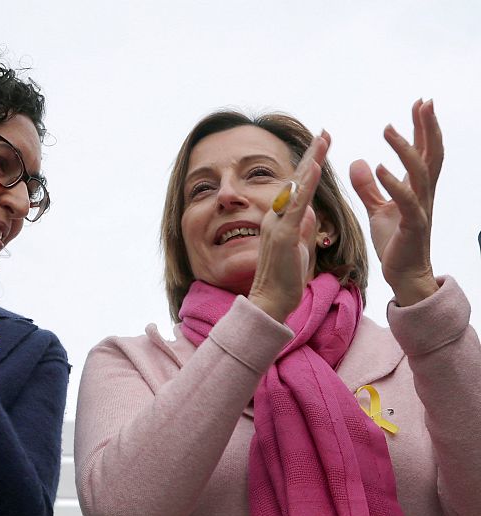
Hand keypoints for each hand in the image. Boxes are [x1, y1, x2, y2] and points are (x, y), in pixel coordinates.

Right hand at [249, 132, 330, 322]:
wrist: (270, 302)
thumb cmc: (285, 280)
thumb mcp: (300, 249)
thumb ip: (304, 229)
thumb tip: (311, 212)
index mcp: (281, 220)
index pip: (298, 187)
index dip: (310, 166)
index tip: (322, 146)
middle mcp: (276, 217)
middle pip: (296, 179)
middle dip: (312, 154)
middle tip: (325, 132)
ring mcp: (278, 224)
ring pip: (296, 186)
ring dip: (311, 161)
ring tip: (324, 140)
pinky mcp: (284, 234)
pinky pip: (297, 205)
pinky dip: (306, 184)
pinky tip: (315, 167)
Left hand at [350, 99, 441, 305]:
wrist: (402, 273)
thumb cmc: (394, 241)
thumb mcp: (377, 209)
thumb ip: (369, 187)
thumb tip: (358, 162)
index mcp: (416, 189)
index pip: (423, 151)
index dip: (422, 128)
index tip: (420, 103)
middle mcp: (423, 195)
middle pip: (431, 154)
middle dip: (428, 128)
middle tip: (424, 103)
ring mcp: (420, 209)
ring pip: (420, 173)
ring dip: (404, 149)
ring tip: (388, 129)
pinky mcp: (412, 225)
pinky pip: (406, 201)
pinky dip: (393, 183)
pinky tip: (380, 167)